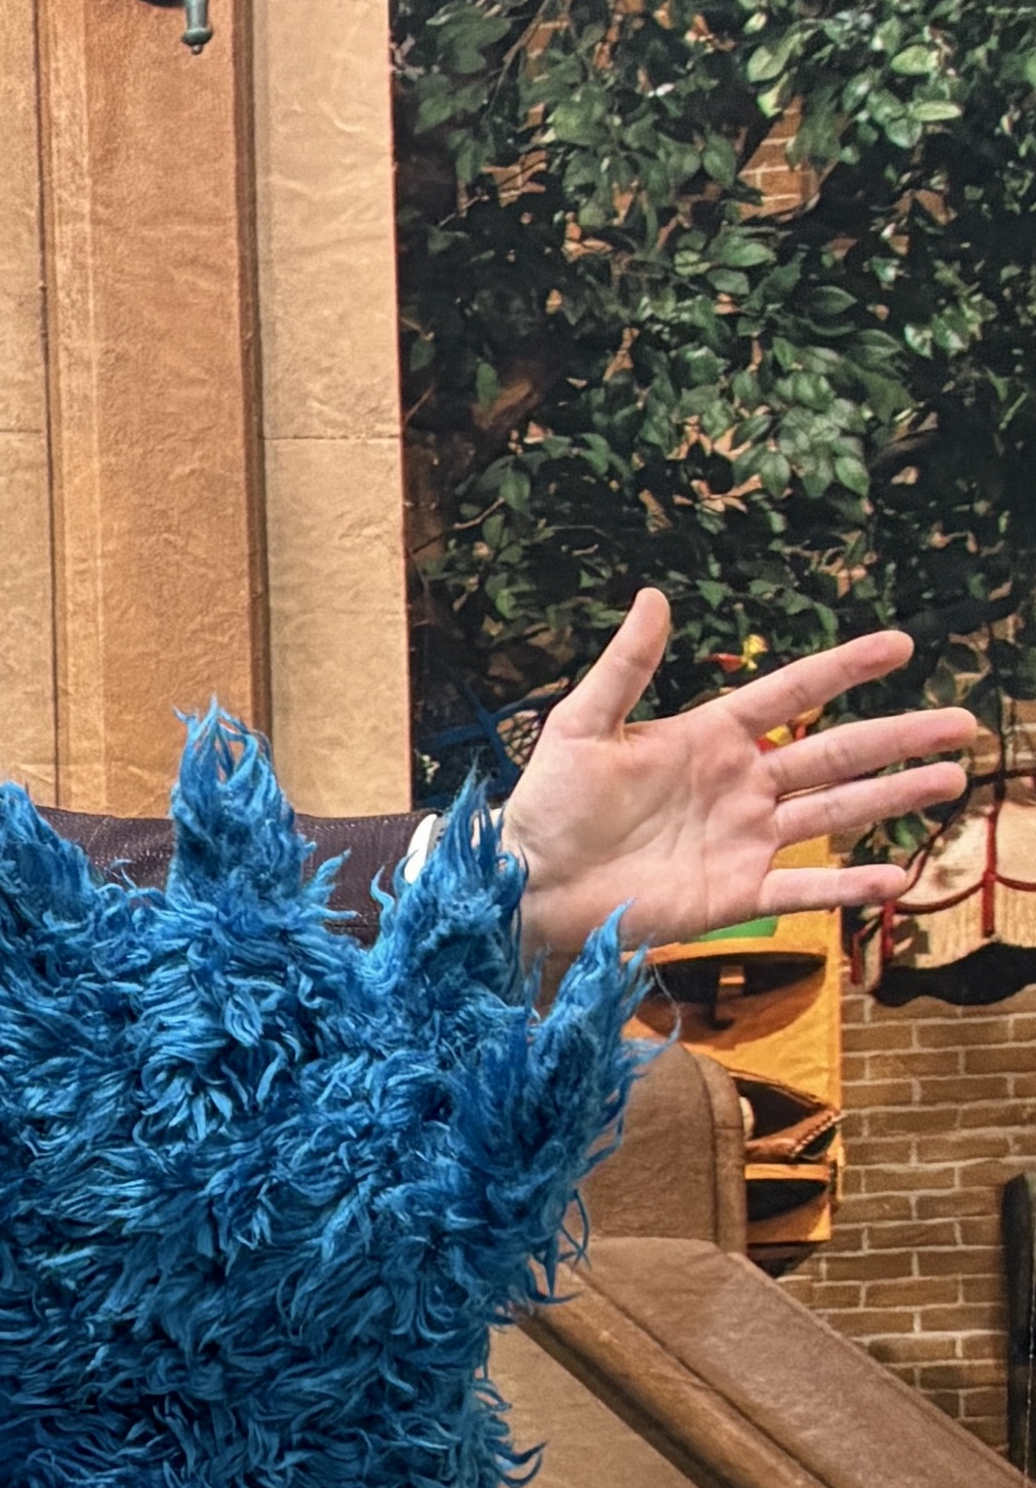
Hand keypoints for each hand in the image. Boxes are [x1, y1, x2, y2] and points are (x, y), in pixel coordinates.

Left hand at [503, 593, 978, 974]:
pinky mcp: (736, 891)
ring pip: (834, 812)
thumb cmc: (548, 804)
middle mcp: (739, 785)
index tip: (900, 644)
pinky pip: (803, 885)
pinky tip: (895, 874)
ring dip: (893, 796)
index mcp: (708, 737)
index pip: (790, 694)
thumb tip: (653, 596)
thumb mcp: (581, 726)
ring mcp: (744, 838)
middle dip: (898, 736)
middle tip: (962, 721)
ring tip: (951, 778)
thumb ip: (625, 667)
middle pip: (834, 753)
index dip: (843, 669)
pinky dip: (847, 883)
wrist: (527, 882)